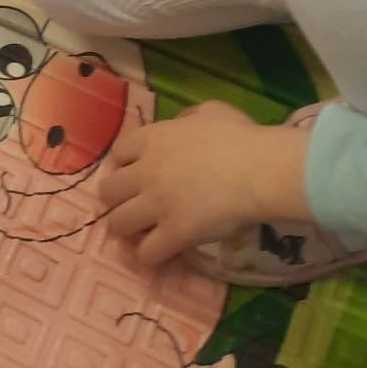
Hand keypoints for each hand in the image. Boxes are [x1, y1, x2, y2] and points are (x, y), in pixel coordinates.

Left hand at [101, 104, 278, 267]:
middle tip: (135, 206)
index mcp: (153, 139)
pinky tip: (161, 253)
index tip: (134, 175)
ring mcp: (157, 204)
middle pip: (108, 191)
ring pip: (117, 224)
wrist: (258, 170)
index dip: (123, 166)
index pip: (117, 154)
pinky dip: (150, 255)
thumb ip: (185, 119)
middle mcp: (146, 171)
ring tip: (143, 233)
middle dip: (117, 200)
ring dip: (128, 230)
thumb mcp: (208, 112)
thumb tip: (178, 126)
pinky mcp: (173, 234)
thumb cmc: (238, 136)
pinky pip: (146, 253)